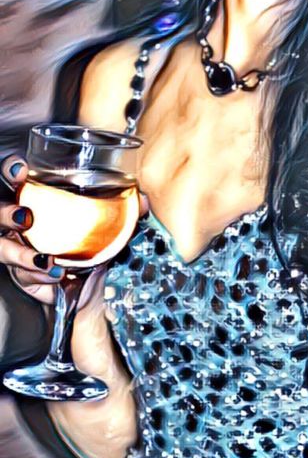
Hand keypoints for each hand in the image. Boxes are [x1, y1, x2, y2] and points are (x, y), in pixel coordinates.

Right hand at [0, 154, 147, 307]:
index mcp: (38, 199)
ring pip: (2, 247)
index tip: (19, 169)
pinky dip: (38, 276)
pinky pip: (20, 275)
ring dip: (19, 252)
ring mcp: (16, 249)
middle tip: (25, 216)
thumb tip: (142, 200)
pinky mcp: (20, 275)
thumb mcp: (109, 226)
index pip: (15, 178)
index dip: (10, 170)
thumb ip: (122, 212)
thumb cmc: (92, 247)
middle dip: (6, 212)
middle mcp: (20, 222)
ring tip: (44, 258)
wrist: (89, 288)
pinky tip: (55, 275)